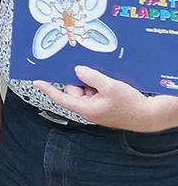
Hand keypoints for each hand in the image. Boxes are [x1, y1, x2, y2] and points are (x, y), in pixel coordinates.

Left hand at [36, 67, 177, 132]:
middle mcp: (88, 109)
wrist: (149, 115)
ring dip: (93, 82)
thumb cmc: (130, 105)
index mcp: (85, 108)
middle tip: (90, 72)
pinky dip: (100, 86)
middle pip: (74, 90)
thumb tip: (77, 70)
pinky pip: (96, 92)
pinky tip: (110, 82)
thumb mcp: (109, 86)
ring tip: (106, 80)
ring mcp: (97, 108)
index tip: (36, 81)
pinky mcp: (105, 105)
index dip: (48, 88)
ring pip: (86, 89)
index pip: (61, 97)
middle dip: (80, 80)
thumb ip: (91, 77)